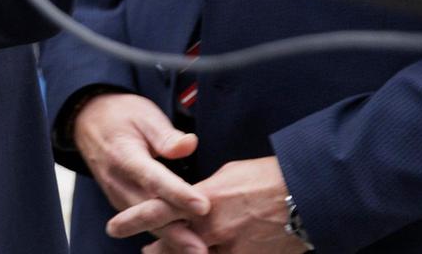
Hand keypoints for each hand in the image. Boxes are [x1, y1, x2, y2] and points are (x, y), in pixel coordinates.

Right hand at [71, 91, 210, 250]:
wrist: (87, 122)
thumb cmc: (121, 116)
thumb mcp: (144, 115)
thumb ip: (166, 134)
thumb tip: (189, 145)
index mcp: (124, 155)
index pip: (153, 178)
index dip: (178, 194)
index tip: (202, 206)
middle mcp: (118, 181)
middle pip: (149, 210)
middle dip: (176, 231)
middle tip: (201, 248)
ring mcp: (117, 195)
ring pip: (146, 222)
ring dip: (171, 238)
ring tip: (197, 251)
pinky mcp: (122, 203)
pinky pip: (143, 222)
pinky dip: (163, 234)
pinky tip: (183, 246)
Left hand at [120, 156, 305, 253]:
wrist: (306, 195)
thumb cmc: (267, 178)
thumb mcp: (228, 175)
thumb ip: (206, 189)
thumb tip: (193, 196)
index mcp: (203, 198)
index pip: (159, 209)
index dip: (134, 219)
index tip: (115, 226)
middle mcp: (212, 225)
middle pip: (172, 243)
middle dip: (156, 250)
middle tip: (144, 252)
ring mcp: (231, 246)